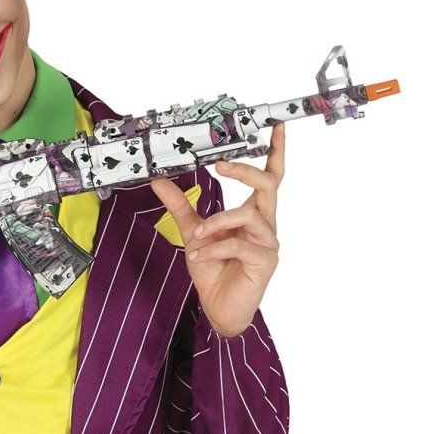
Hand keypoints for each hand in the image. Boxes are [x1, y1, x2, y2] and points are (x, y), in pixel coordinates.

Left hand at [149, 121, 285, 337]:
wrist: (217, 307)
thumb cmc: (212, 269)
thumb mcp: (192, 231)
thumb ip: (180, 205)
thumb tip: (158, 180)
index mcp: (253, 212)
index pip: (270, 176)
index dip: (275, 151)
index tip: (275, 126)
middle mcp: (265, 223)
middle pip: (268, 184)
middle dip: (244, 171)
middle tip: (219, 165)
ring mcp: (268, 242)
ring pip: (248, 214)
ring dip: (216, 221)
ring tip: (196, 237)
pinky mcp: (264, 261)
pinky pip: (238, 243)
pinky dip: (213, 248)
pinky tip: (198, 256)